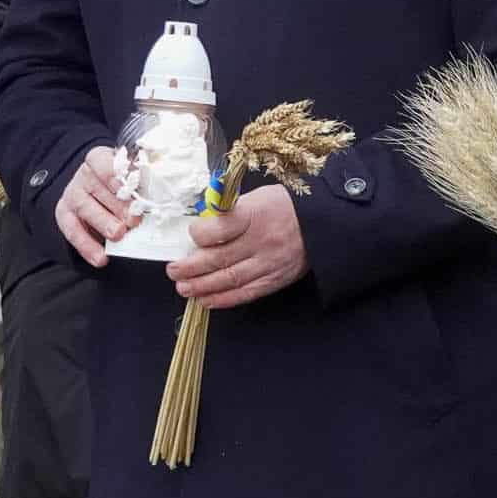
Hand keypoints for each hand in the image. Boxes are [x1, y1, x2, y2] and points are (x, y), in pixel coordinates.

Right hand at [54, 144, 137, 267]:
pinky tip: (101, 258)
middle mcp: (84, 176)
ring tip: (119, 235)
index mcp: (100, 159)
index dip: (118, 178)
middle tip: (133, 220)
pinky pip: (73, 231)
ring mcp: (72, 195)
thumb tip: (162, 190)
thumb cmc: (122, 184)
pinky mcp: (65, 215)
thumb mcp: (133, 177)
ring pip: (85, 208)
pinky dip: (87, 246)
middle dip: (117, 206)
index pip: (105, 163)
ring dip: (103, 223)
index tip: (132, 191)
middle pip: (97, 188)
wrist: (98, 192)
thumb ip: (143, 181)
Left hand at [169, 185, 305, 310]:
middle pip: (220, 258)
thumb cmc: (284, 207)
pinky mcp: (275, 279)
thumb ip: (229, 212)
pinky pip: (246, 293)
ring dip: (203, 286)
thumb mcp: (257, 197)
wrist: (322, 224)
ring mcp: (270, 263)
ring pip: (230, 279)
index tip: (191, 234)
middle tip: (174, 271)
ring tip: (184, 288)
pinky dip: (224, 299)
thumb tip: (201, 229)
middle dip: (192, 267)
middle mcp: (262, 240)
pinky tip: (206, 300)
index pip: (222, 227)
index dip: (200, 234)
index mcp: (256, 214)